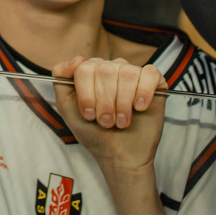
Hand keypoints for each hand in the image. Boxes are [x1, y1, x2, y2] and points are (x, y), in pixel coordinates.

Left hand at [53, 57, 165, 173]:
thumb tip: (77, 58)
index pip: (85, 68)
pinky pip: (150, 73)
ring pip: (127, 72)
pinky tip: (139, 107)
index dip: (87, 94)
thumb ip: (61, 81)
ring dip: (123, 103)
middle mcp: (112, 69)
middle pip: (105, 70)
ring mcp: (133, 74)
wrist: (119, 156)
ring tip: (122, 121)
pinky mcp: (154, 83)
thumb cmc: (94, 133)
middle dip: (105, 102)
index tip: (89, 115)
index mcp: (92, 72)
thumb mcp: (68, 109)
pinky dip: (143, 92)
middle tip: (106, 122)